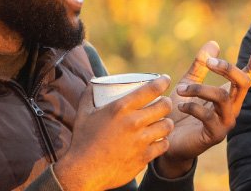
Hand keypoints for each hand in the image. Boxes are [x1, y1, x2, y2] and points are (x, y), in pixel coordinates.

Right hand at [55, 75, 174, 190]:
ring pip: (168, 125)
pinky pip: (164, 145)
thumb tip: (92, 83)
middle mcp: (134, 122)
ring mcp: (141, 140)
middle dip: (166, 103)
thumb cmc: (83, 141)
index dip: (163, 82)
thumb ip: (88, 96)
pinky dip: (162, 142)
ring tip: (162, 122)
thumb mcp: (83, 114)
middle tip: (163, 104)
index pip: (151, 89)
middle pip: (165, 106)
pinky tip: (159, 140)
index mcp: (120, 108)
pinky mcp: (144, 156)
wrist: (84, 171)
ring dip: (166, 122)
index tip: (165, 80)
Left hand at [157, 39, 250, 176]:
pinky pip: (207, 115)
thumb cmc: (179, 113)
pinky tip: (180, 106)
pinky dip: (191, 107)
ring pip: (222, 97)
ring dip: (199, 89)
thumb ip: (200, 66)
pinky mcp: (215, 135)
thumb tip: (213, 43)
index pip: (249, 75)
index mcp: (230, 95)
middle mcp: (233, 107)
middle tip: (209, 62)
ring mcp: (226, 122)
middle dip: (228, 68)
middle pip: (243, 82)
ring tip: (180, 90)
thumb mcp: (188, 84)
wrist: (168, 142)